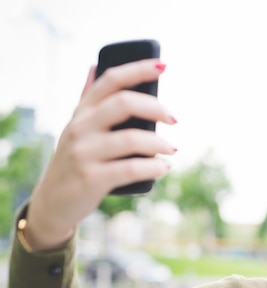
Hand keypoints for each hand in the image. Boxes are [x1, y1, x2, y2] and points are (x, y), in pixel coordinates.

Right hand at [24, 59, 176, 250]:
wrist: (53, 202)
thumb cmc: (75, 161)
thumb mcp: (76, 127)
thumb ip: (87, 99)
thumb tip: (94, 65)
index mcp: (82, 112)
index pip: (111, 80)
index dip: (138, 69)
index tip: (163, 66)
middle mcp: (81, 128)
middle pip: (124, 103)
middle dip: (156, 108)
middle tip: (174, 119)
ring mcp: (85, 153)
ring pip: (132, 138)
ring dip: (160, 143)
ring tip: (171, 149)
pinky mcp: (92, 179)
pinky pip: (132, 168)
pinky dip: (154, 167)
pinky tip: (164, 167)